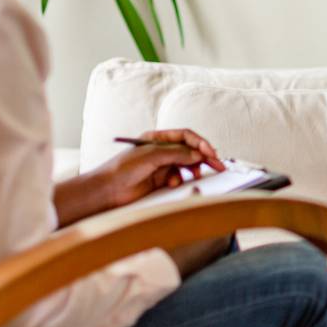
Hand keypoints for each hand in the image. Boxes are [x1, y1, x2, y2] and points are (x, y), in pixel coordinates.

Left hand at [95, 129, 225, 208]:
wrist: (108, 190)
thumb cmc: (123, 168)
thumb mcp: (152, 156)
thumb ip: (177, 153)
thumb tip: (198, 154)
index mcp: (158, 138)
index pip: (185, 136)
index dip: (200, 143)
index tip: (211, 152)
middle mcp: (161, 150)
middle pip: (189, 150)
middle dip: (203, 157)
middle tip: (218, 165)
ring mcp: (162, 166)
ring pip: (186, 165)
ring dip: (192, 170)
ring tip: (195, 176)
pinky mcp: (161, 180)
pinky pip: (179, 177)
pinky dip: (180, 180)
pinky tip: (174, 183)